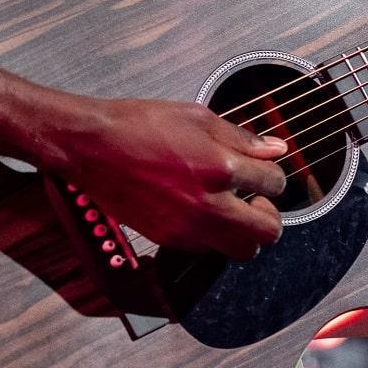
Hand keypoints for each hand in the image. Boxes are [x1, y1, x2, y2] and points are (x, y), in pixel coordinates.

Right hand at [54, 97, 288, 260]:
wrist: (92, 147)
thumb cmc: (138, 125)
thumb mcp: (197, 117)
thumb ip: (241, 137)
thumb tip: (275, 149)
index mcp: (219, 167)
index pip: (274, 183)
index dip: (273, 174)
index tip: (263, 171)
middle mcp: (208, 204)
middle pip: (268, 232)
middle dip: (270, 215)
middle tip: (256, 199)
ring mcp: (188, 228)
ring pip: (242, 251)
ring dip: (246, 233)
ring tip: (232, 209)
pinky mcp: (169, 239)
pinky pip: (208, 250)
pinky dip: (214, 236)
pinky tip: (202, 211)